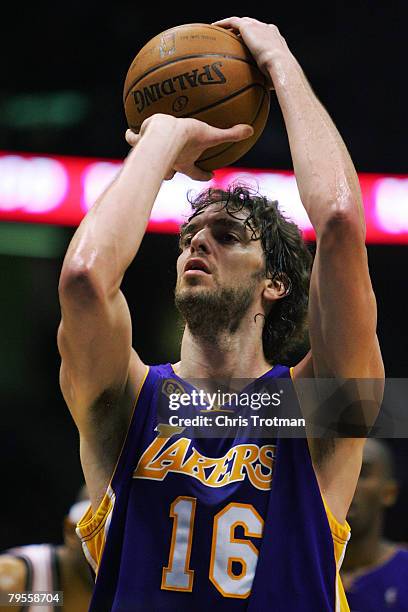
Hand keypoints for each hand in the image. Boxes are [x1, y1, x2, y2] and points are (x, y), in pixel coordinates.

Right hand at [125, 114, 252, 180]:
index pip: (197, 172)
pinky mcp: (140, 140)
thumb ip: (230, 134)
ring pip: (148, 158)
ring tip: (145, 151)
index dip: (204, 174)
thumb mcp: (211, 134)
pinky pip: (133, 139)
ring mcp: (152, 153)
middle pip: (169, 173)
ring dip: (147, 156)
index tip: (211, 174)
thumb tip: (251, 130)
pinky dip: (132, 136)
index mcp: (185, 163)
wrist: (163, 133)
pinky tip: (129, 131)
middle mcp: (169, 162)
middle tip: (171, 171)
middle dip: (170, 173)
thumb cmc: (187, 137)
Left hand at [212, 17, 288, 78]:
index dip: (253, 38)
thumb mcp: (272, 77)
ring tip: (219, 30)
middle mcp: (267, 30)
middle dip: (241, 31)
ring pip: (241, 22)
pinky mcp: (248, 27)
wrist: (281, 66)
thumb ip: (264, 80)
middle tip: (231, 37)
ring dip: (230, 26)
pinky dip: (223, 23)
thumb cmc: (279, 76)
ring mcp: (258, 26)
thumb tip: (258, 94)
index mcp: (275, 40)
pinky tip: (213, 27)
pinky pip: (232, 22)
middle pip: (251, 26)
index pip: (262, 35)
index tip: (244, 45)